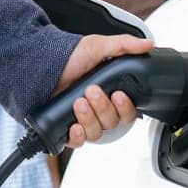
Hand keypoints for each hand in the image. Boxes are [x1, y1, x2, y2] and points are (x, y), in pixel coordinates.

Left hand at [54, 33, 153, 149]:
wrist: (39, 65)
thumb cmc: (69, 57)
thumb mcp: (97, 46)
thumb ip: (124, 45)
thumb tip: (147, 44)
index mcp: (111, 95)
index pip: (128, 112)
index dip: (125, 107)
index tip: (118, 94)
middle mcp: (99, 111)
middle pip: (112, 122)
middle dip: (103, 107)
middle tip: (91, 90)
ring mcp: (83, 121)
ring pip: (96, 133)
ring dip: (89, 118)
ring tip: (78, 101)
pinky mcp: (66, 130)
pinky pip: (78, 143)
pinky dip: (78, 136)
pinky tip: (74, 126)